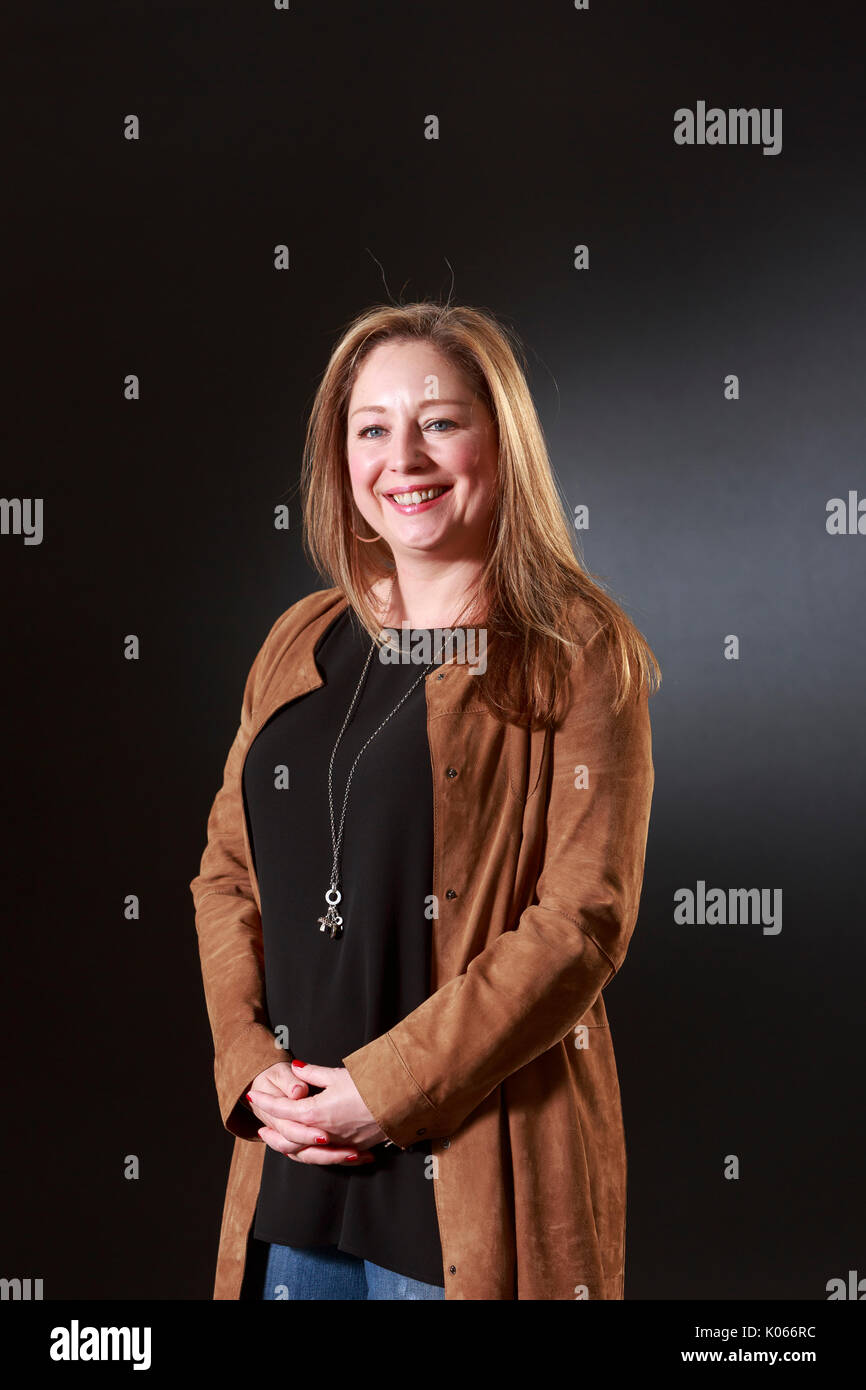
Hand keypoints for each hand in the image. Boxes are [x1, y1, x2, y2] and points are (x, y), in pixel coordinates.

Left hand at [246, 1059, 386, 1164]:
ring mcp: (339, 1143)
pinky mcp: (354, 1147)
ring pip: (306, 1152)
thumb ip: (313, 1074)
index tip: (253, 1095)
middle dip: (273, 1130)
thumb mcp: (338, 1075)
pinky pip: (327, 1157)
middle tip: (260, 1125)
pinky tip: (313, 1150)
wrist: (401, 1100)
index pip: (283, 1108)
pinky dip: (315, 1154)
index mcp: (316, 1113)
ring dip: (289, 1147)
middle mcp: (323, 1133)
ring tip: (279, 1143)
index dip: (266, 1102)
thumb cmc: (370, 1084)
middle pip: (289, 1137)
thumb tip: (297, 1069)